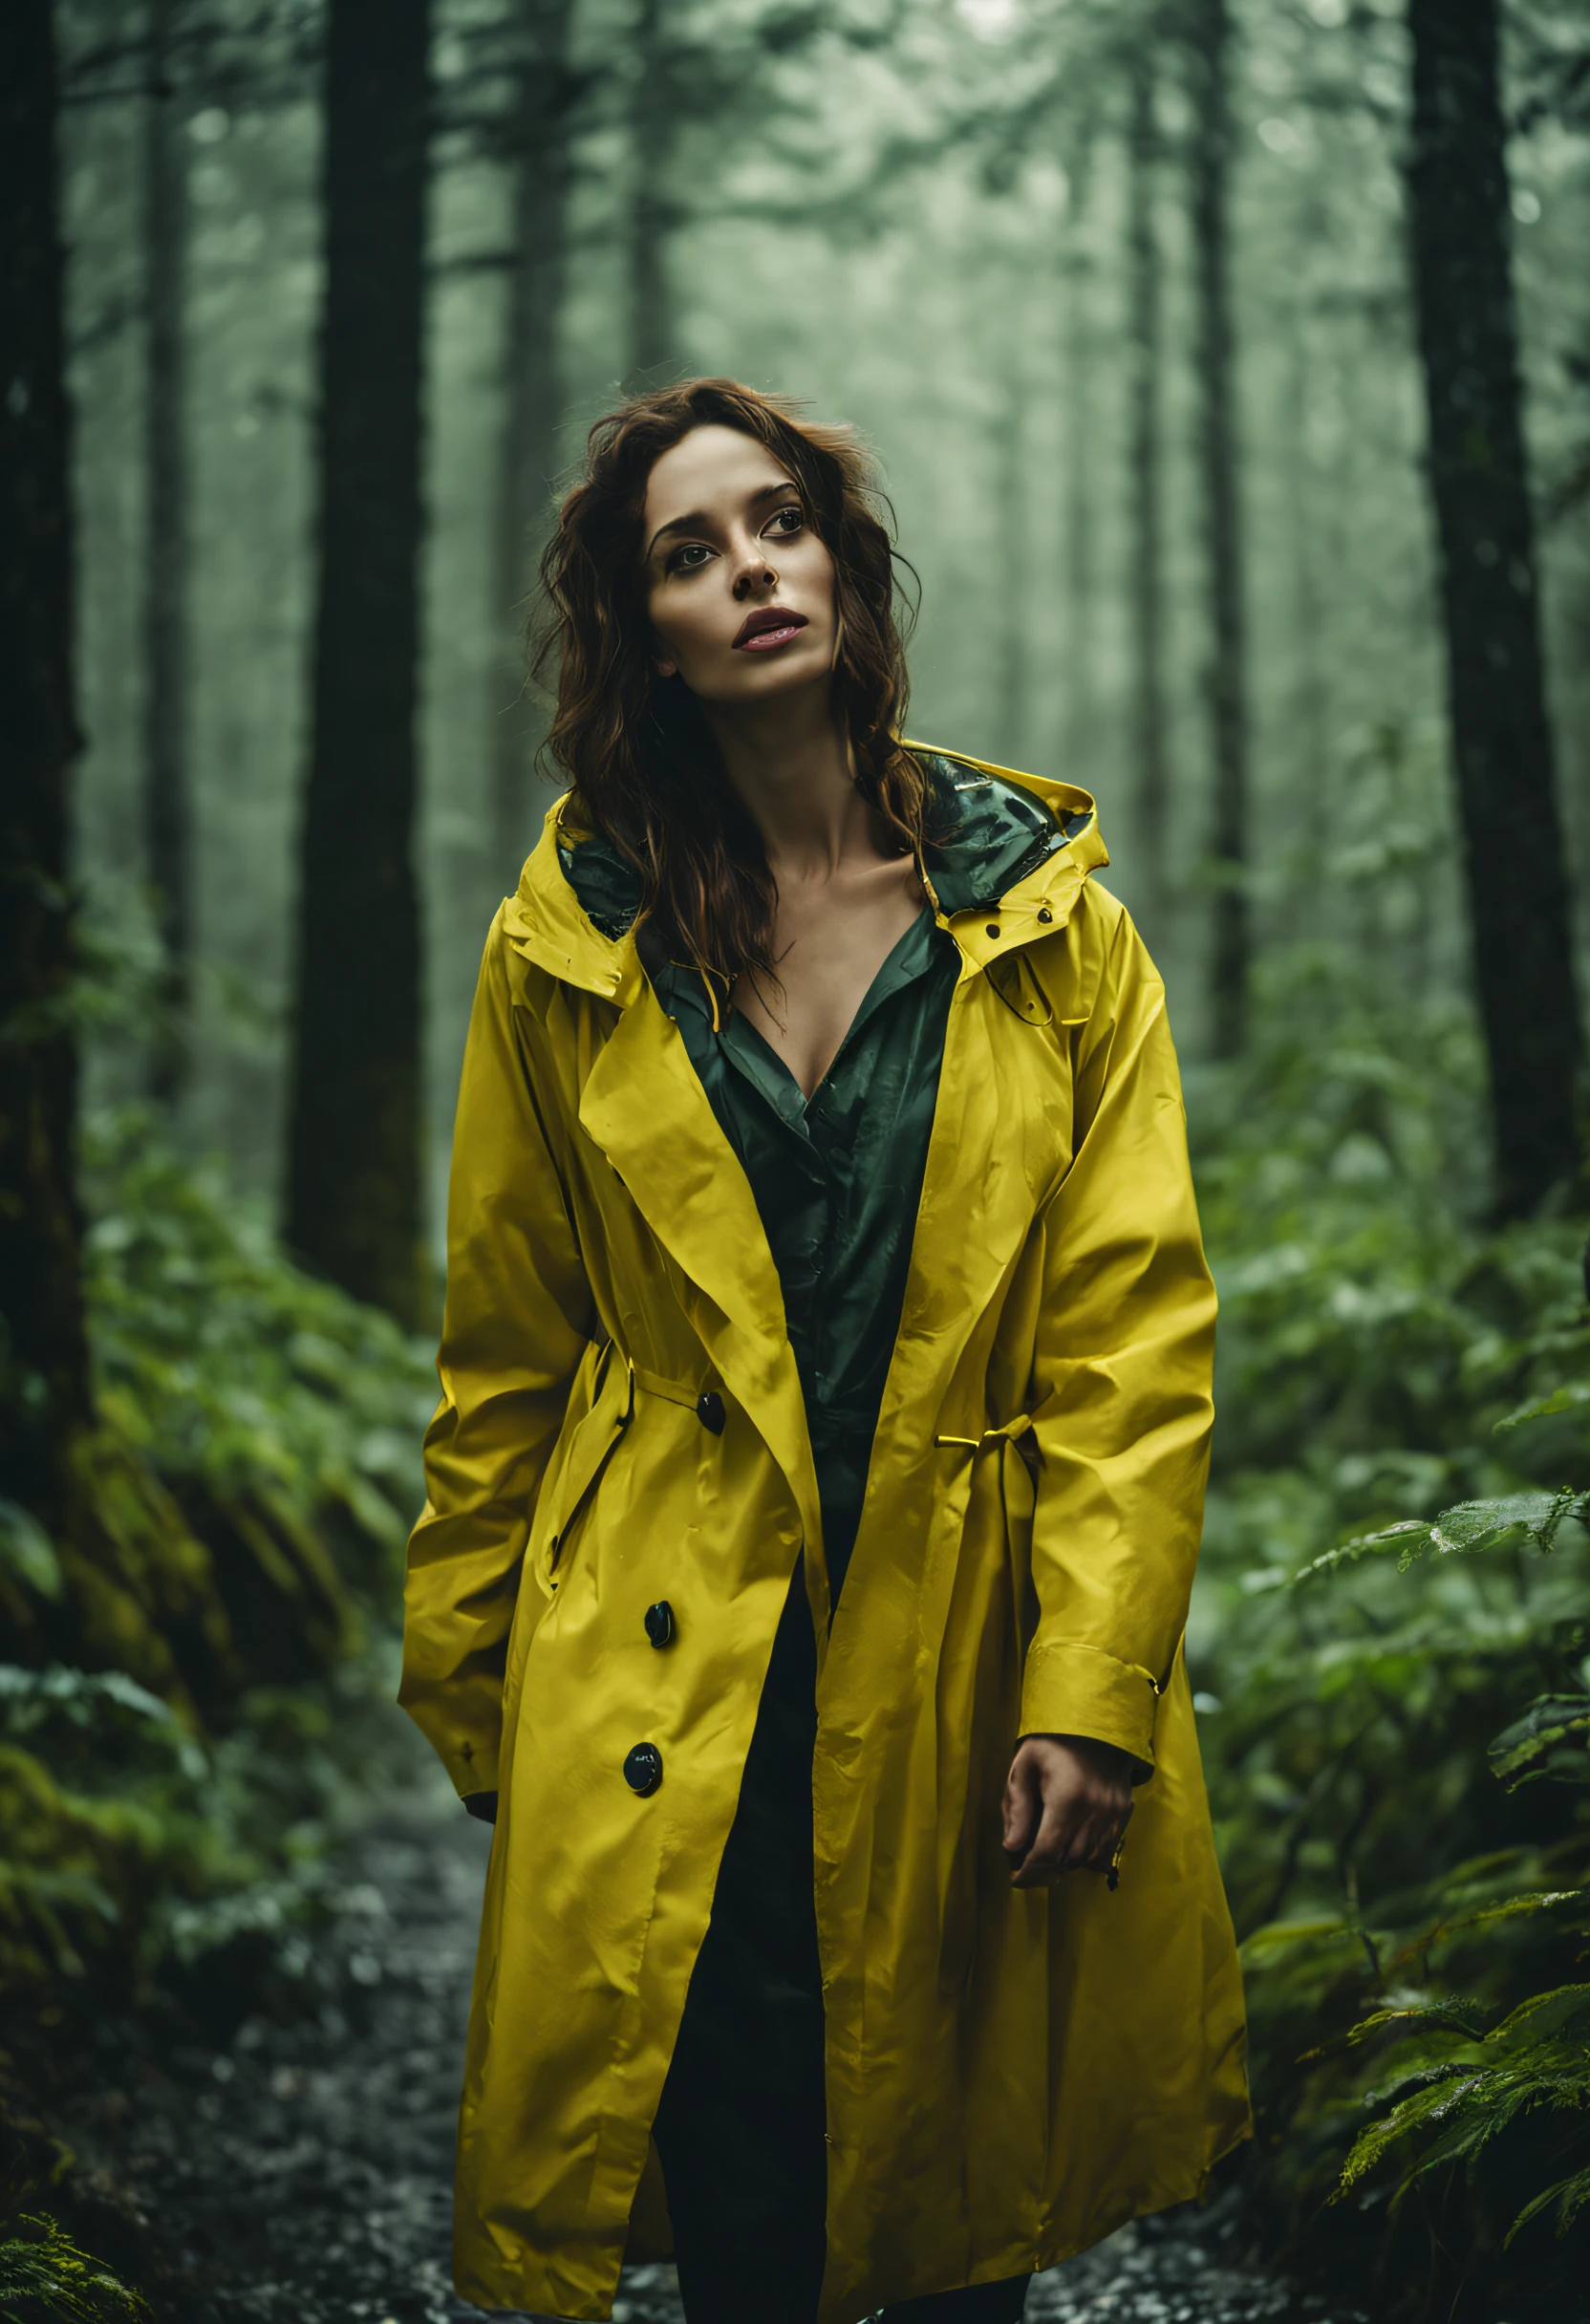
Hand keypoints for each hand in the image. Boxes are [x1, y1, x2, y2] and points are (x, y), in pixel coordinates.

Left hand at [1001, 1734, 1132, 1888]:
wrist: (1095, 1725)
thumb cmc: (1052, 1744)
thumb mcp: (1024, 1764)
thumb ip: (1016, 1806)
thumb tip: (1011, 1847)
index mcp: (1066, 1797)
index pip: (1046, 1852)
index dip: (1029, 1872)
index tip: (1015, 1879)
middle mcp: (1094, 1810)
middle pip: (1066, 1860)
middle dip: (1045, 1869)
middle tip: (1028, 1866)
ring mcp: (1113, 1814)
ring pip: (1087, 1859)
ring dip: (1065, 1864)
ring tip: (1048, 1856)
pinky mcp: (1124, 1814)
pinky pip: (1107, 1852)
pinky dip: (1088, 1858)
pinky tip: (1071, 1848)